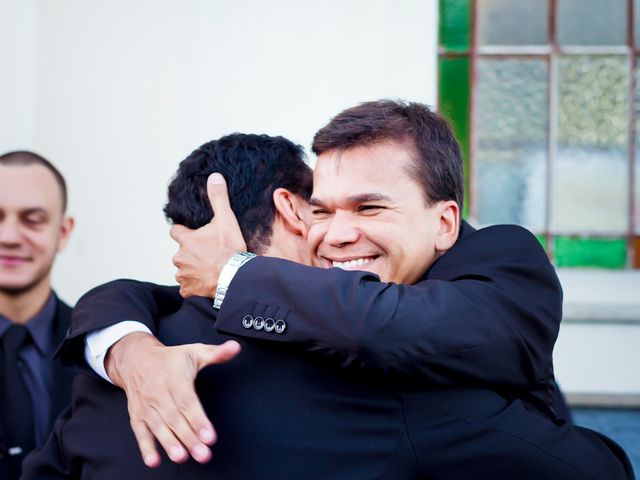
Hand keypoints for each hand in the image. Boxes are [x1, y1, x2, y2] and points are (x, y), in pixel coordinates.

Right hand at [105, 332, 240, 466]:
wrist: (136, 359)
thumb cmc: (169, 359)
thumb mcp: (194, 352)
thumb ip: (217, 353)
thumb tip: (234, 348)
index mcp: (175, 379)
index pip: (188, 402)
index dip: (199, 420)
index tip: (209, 435)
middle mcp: (159, 393)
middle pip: (175, 419)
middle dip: (189, 438)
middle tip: (203, 453)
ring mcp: (147, 406)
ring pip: (159, 428)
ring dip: (170, 444)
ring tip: (181, 457)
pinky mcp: (137, 416)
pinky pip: (140, 433)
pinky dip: (146, 448)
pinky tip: (154, 460)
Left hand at [170, 173, 246, 297]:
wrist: (232, 277)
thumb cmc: (229, 249)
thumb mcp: (225, 220)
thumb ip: (218, 198)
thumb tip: (214, 177)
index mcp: (186, 240)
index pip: (175, 231)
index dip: (183, 232)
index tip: (191, 234)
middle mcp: (179, 257)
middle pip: (180, 253)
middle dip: (191, 254)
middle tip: (208, 255)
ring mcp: (183, 275)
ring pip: (184, 271)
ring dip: (193, 270)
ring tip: (210, 270)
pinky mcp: (187, 290)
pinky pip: (188, 288)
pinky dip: (195, 286)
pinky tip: (207, 284)